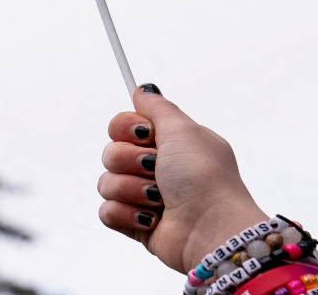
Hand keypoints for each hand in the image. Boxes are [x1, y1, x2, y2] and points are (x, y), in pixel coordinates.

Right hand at [97, 84, 268, 272]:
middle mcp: (155, 167)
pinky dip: (128, 214)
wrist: (210, 228)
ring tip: (158, 198)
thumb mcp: (184, 130)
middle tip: (156, 168)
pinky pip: (108, 211)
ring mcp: (144, 196)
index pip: (123, 124)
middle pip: (111, 152)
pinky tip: (151, 218)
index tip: (147, 135)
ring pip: (107, 182)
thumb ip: (158, 107)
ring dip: (132, 189)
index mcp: (168, 142)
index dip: (127, 128)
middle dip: (131, 160)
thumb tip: (143, 89)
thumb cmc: (204, 178)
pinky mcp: (136, 223)